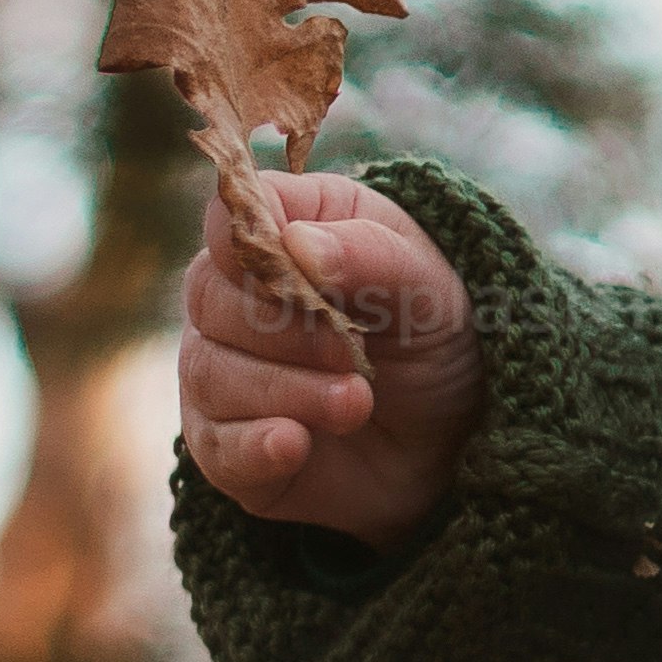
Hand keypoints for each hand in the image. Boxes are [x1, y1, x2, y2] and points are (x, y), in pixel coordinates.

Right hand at [178, 166, 488, 545]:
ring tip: (357, 403)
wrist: (451, 440)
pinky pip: (214, 443)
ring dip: (289, 390)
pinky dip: (254, 445)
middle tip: (354, 352)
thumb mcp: (428, 288)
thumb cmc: (433, 340)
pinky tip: (295, 444)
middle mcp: (236, 296)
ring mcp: (222, 370)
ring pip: (210, 372)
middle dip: (285, 330)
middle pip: (210, 296)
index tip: (314, 279)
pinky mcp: (224, 443)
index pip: (229, 217)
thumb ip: (369, 253)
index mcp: (285, 231)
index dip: (261, 247)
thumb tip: (298, 244)